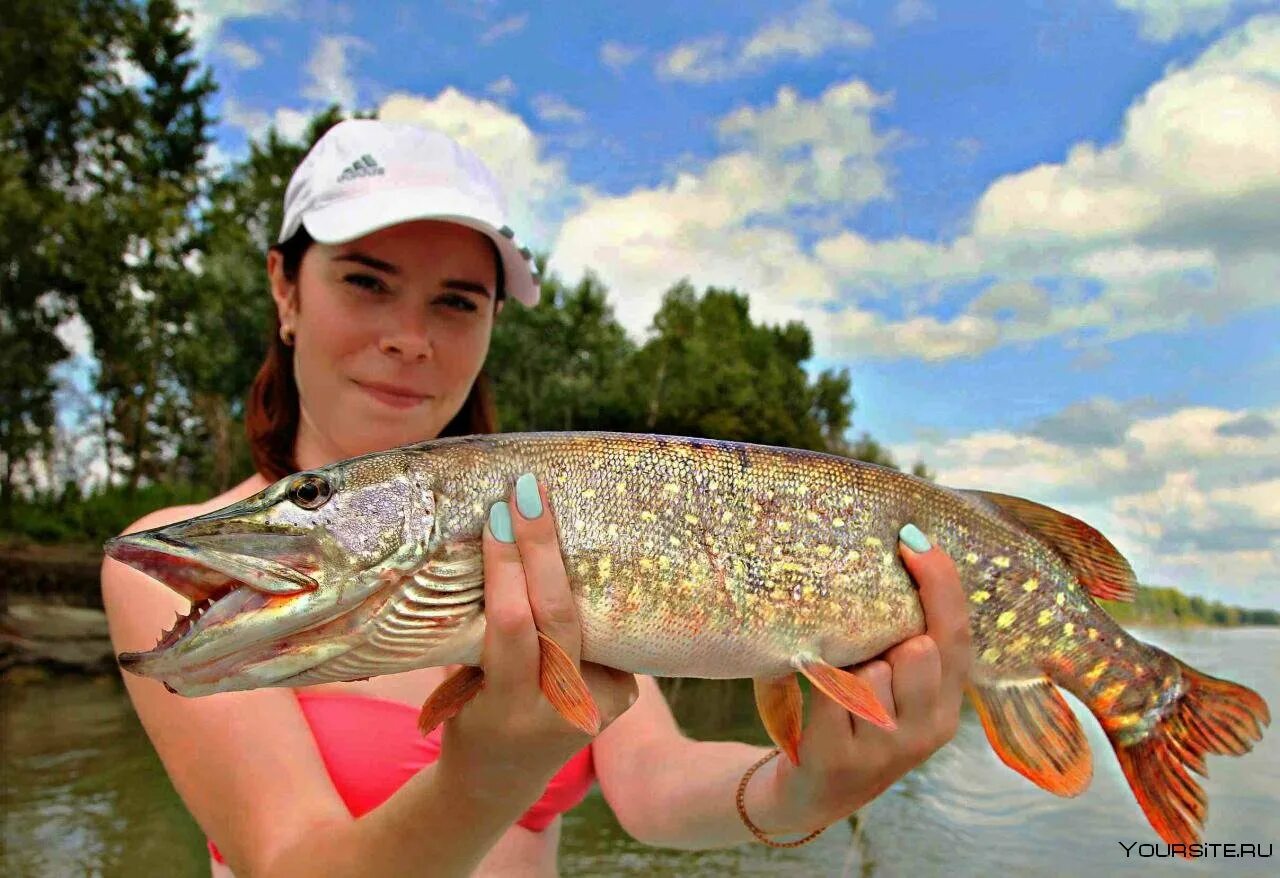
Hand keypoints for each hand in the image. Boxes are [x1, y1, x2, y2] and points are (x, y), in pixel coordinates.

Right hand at [438, 473, 638, 794]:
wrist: (500, 779)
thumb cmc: (466, 717)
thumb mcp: (461, 683)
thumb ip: (476, 630)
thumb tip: (485, 541)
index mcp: (508, 709)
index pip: (513, 626)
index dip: (506, 569)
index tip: (498, 515)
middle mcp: (560, 710)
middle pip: (561, 614)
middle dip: (543, 546)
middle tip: (530, 491)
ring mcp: (599, 706)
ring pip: (590, 618)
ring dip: (571, 561)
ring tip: (557, 507)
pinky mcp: (623, 696)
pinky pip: (604, 633)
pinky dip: (590, 594)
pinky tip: (583, 549)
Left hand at [762, 527, 970, 830]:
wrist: (809, 792)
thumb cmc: (852, 718)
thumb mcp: (891, 683)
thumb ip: (903, 639)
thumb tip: (899, 550)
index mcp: (947, 703)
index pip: (958, 635)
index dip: (941, 583)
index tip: (914, 537)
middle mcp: (929, 729)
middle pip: (920, 650)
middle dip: (887, 637)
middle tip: (861, 650)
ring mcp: (889, 750)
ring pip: (873, 673)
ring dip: (848, 667)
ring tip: (837, 688)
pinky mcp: (843, 761)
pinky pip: (831, 695)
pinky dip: (817, 686)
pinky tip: (815, 704)